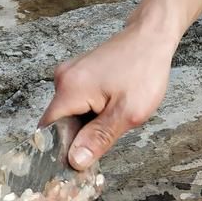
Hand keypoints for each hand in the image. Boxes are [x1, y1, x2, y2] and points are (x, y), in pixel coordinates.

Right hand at [40, 21, 175, 169]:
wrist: (152, 37)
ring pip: (73, 114)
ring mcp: (70, 75)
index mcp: (69, 90)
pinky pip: (81, 102)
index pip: (49, 132)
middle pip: (61, 124)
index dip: (62, 151)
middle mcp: (62, 80)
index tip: (81, 163)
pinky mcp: (80, 74)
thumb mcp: (127, 113)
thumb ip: (99, 138)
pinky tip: (115, 105)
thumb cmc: (145, 71)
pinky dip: (95, 110)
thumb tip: (75, 161)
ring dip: (92, 123)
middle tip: (112, 133)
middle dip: (82, 136)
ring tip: (117, 115)